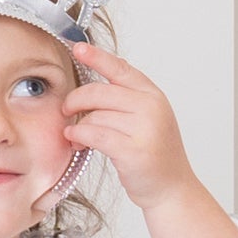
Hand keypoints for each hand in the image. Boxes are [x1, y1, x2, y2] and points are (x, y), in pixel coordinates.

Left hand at [61, 43, 197, 210]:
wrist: (171, 189)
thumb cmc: (155, 156)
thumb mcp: (148, 119)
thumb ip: (127, 99)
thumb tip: (95, 84)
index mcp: (152, 95)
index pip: (120, 69)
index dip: (97, 57)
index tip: (78, 48)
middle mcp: (150, 107)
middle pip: (99, 92)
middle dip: (76, 100)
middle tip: (66, 109)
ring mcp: (143, 128)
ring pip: (95, 115)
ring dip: (78, 125)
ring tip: (75, 136)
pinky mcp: (132, 150)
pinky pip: (95, 134)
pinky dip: (80, 136)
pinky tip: (75, 140)